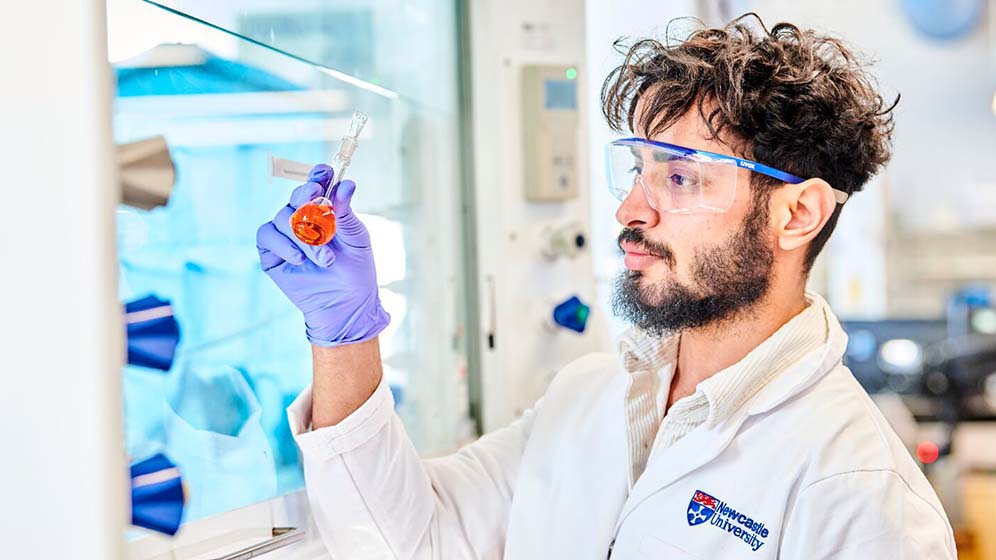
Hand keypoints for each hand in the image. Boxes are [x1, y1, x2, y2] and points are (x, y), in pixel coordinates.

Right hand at [256, 164, 389, 346]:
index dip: (319, 175)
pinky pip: (267, 235)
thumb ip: (345, 213)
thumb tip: (346, 184)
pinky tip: (299, 259)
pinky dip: (283, 244)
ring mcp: (286, 235)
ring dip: (305, 236)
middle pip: (296, 197)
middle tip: (319, 203)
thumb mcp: (356, 239)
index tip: (325, 173)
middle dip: (307, 198)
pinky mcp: (272, 253)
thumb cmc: (356, 270)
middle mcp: (303, 218)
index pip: (318, 184)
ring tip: (325, 259)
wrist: (347, 304)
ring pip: (283, 218)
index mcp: (325, 210)